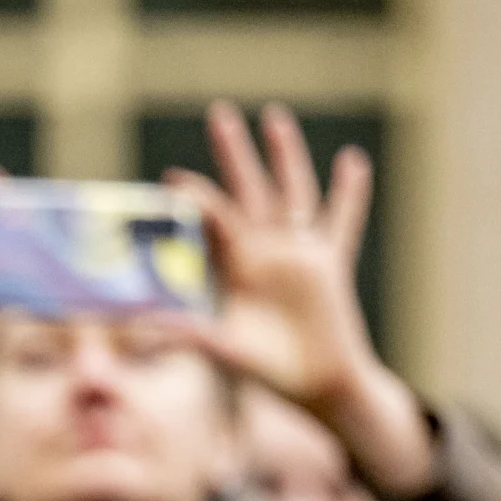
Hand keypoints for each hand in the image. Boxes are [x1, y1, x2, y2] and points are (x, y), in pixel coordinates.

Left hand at [158, 102, 439, 500]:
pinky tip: (352, 161)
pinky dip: (349, 193)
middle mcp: (264, 251)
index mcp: (234, 267)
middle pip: (249, 189)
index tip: (174, 179)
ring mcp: (298, 253)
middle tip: (219, 114)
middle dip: (235, 154)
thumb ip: (192, 336)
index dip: (197, 199)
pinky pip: (342, 222)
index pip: (214, 220)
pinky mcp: (329, 263)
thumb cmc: (266, 371)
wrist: (314, 386)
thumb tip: (149, 328)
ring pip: (292, 192)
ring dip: (285, 156)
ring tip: (274, 118)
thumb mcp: (224, 351)